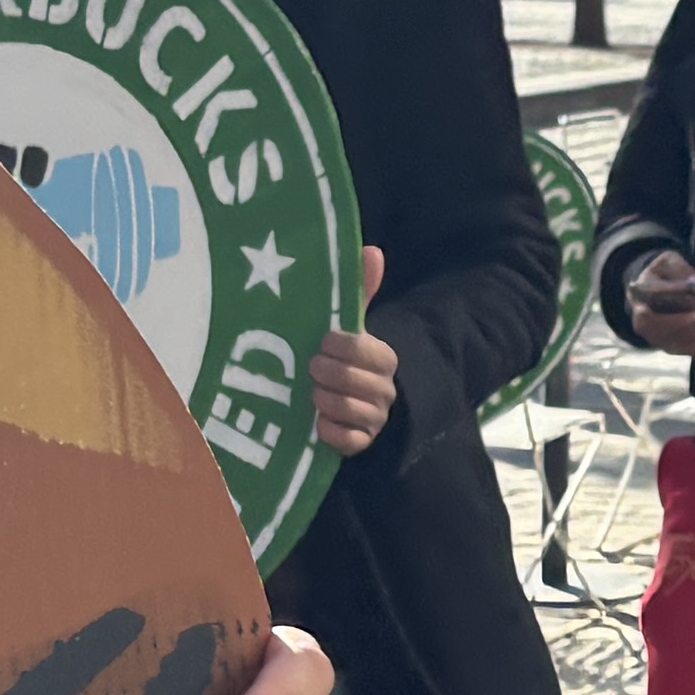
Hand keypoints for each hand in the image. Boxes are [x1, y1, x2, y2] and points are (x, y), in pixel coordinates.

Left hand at [310, 244, 397, 455]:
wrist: (341, 404)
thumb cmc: (340, 358)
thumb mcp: (347, 325)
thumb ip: (359, 291)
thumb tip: (372, 249)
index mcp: (383, 359)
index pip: (371, 351)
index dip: (344, 347)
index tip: (323, 341)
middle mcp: (383, 390)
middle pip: (361, 383)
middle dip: (329, 374)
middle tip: (310, 368)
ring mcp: (373, 420)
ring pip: (353, 412)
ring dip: (326, 401)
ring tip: (311, 394)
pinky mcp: (360, 444)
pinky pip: (349, 442)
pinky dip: (330, 432)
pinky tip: (316, 424)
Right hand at [625, 250, 694, 357]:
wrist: (655, 289)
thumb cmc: (661, 273)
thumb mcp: (665, 263)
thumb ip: (678, 270)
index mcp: (641, 312)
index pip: (652, 322)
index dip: (674, 321)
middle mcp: (653, 335)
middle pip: (680, 338)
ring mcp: (668, 345)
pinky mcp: (684, 350)